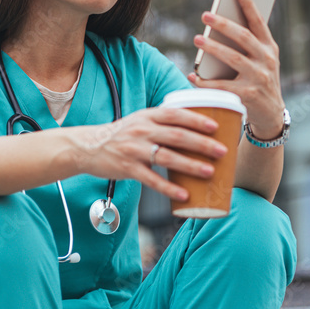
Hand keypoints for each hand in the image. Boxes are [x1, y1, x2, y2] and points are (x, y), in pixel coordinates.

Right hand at [69, 107, 227, 201]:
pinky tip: (184, 195)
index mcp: (147, 116)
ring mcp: (134, 150)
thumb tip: (196, 126)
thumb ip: (163, 122)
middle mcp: (141, 130)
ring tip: (209, 172)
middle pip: (176, 136)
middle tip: (222, 151)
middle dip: (202, 144)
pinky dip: (169, 188)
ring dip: (190, 165)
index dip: (196, 119)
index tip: (216, 126)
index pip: (176, 114)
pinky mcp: (127, 168)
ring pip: (167, 157)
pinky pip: (152, 180)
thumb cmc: (122, 135)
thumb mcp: (140, 120)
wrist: (88, 147)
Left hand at [188, 0, 284, 139]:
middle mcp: (267, 61)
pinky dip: (205, 82)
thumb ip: (249, 42)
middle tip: (206, 15)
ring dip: (213, 48)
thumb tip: (224, 20)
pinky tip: (192, 75)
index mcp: (269, 48)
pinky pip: (221, 86)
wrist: (271, 114)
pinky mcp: (247, 96)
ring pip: (233, 59)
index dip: (249, 4)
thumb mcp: (263, 59)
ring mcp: (258, 78)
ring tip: (197, 39)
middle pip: (244, 38)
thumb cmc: (261, 79)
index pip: (259, 22)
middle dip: (224, 25)